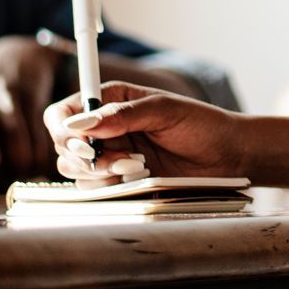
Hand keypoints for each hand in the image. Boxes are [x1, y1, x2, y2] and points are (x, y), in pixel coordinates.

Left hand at [0, 34, 65, 174]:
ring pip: (21, 121)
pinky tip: (43, 160)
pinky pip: (39, 119)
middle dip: (8, 140)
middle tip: (9, 166)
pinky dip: (42, 140)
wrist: (21, 53)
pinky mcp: (36, 92)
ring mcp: (16, 89)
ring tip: (29, 170)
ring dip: (27, 146)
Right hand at [46, 81, 243, 180]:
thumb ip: (123, 114)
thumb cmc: (201, 124)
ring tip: (137, 164)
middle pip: (62, 144)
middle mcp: (103, 128)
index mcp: (111, 100)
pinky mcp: (118, 179)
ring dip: (99, 171)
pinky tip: (138, 176)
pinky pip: (92, 188)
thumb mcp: (164, 110)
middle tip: (119, 156)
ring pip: (73, 169)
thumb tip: (81, 123)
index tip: (80, 141)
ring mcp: (109, 155)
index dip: (61, 127)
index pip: (63, 112)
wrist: (226, 155)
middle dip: (82, 154)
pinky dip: (109, 185)